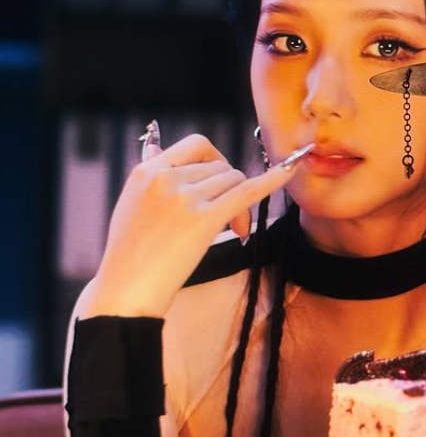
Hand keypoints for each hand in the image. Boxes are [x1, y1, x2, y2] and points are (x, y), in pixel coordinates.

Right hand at [78, 133, 310, 318]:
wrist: (126, 291)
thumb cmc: (130, 254)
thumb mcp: (131, 204)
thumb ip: (151, 177)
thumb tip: (156, 148)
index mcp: (146, 170)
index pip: (196, 144)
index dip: (216, 159)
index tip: (219, 180)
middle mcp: (165, 177)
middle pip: (221, 166)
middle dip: (229, 188)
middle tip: (230, 219)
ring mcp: (184, 197)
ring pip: (234, 179)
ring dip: (241, 205)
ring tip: (235, 231)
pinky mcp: (203, 219)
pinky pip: (247, 191)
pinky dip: (271, 180)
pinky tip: (288, 172)